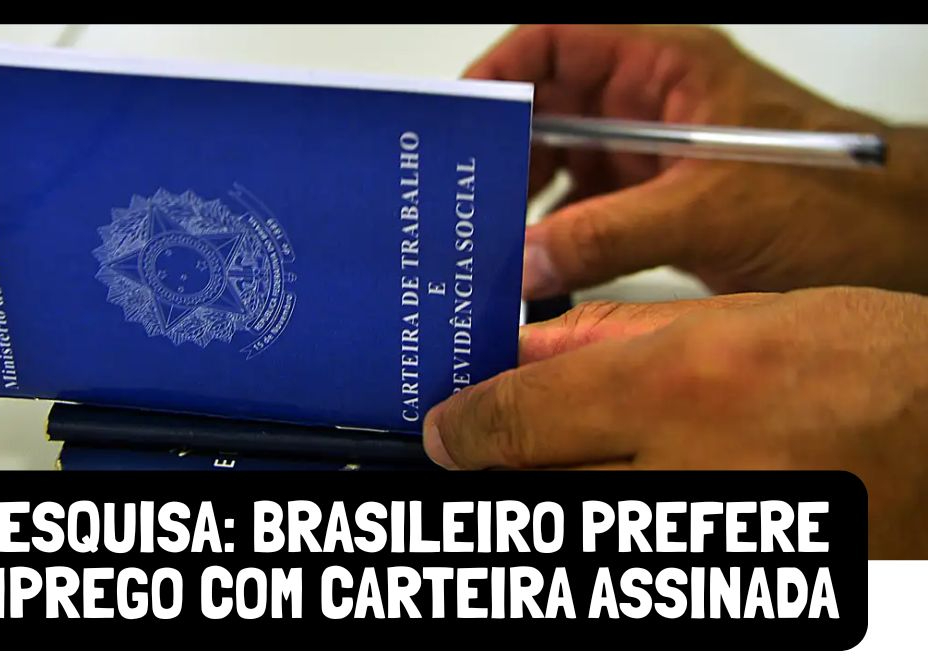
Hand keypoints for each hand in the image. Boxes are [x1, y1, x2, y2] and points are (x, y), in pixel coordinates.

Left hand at [421, 287, 927, 557]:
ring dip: (547, 507)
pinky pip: (628, 580)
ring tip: (568, 473)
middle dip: (496, 476)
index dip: (463, 429)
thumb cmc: (868, 366)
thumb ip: (609, 341)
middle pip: (527, 494)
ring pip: (566, 543)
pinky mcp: (723, 596)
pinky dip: (606, 546)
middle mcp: (682, 475)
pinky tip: (623, 502)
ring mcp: (706, 551)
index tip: (448, 431)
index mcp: (678, 390)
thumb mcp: (730, 322)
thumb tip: (523, 351)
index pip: (515, 423)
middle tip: (492, 456)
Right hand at [466, 25, 927, 296]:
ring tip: (484, 240)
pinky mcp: (647, 207)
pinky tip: (526, 269)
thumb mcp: (713, 210)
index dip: (503, 69)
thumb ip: (613, 233)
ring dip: (519, 201)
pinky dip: (547, 240)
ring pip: (554, 165)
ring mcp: (643, 158)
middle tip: (463, 197)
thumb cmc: (836, 200)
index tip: (464, 116)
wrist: (889, 251)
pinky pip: (576, 214)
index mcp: (664, 66)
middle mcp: (645, 105)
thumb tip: (525, 259)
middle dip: (501, 151)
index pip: (559, 41)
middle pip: (544, 109)